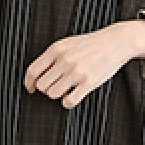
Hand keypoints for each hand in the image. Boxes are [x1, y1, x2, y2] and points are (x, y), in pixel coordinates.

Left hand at [24, 19, 144, 107]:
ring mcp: (76, 72)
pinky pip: (69, 101)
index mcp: (56, 49)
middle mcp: (65, 60)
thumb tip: (38, 75)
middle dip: (46, 88)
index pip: (33, 70)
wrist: (116, 42)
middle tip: (54, 86)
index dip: (28, 83)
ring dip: (57, 95)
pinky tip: (72, 96)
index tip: (30, 88)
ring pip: (53, 94)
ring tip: (66, 89)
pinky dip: (67, 102)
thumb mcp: (67, 43)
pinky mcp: (88, 82)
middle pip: (42, 85)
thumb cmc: (92, 44)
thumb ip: (52, 57)